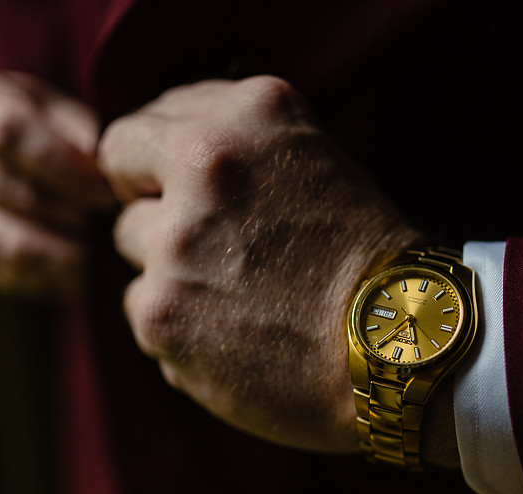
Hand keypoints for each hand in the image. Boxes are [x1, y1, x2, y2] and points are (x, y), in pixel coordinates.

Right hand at [0, 63, 115, 298]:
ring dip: (65, 249)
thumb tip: (99, 163)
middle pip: (11, 190)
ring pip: (8, 241)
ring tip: (102, 245)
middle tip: (115, 218)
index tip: (106, 186)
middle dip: (72, 208)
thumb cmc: (39, 122)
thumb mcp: (57, 106)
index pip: (7, 131)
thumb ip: (77, 129)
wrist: (0, 155)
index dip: (64, 163)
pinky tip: (86, 269)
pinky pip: (12, 275)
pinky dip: (55, 277)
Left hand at [98, 76, 422, 452]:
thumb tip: (158, 151)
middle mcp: (204, 167)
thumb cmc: (366, 258)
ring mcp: (174, 243)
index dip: (157, 163)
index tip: (181, 189)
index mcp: (246, 117)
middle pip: (125, 180)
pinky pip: (142, 308)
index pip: (143, 127)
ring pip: (131, 246)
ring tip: (235, 293)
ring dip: (167, 266)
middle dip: (157, 207)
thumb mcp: (314, 158)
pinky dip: (175, 324)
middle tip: (209, 244)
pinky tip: (231, 334)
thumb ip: (234, 142)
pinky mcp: (160, 313)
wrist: (398, 348)